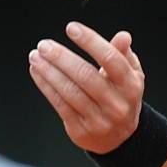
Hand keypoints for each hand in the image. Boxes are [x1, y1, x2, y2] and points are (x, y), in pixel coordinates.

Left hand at [28, 22, 144, 153]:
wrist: (120, 138)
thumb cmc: (121, 96)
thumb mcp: (130, 76)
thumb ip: (123, 54)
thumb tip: (123, 36)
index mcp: (131, 86)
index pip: (111, 59)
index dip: (91, 41)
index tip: (71, 28)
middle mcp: (116, 104)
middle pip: (86, 76)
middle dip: (62, 58)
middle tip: (44, 44)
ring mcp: (99, 119)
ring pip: (70, 91)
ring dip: (49, 71)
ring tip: (35, 56)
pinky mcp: (81, 130)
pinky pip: (59, 104)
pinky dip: (46, 86)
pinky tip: (37, 72)